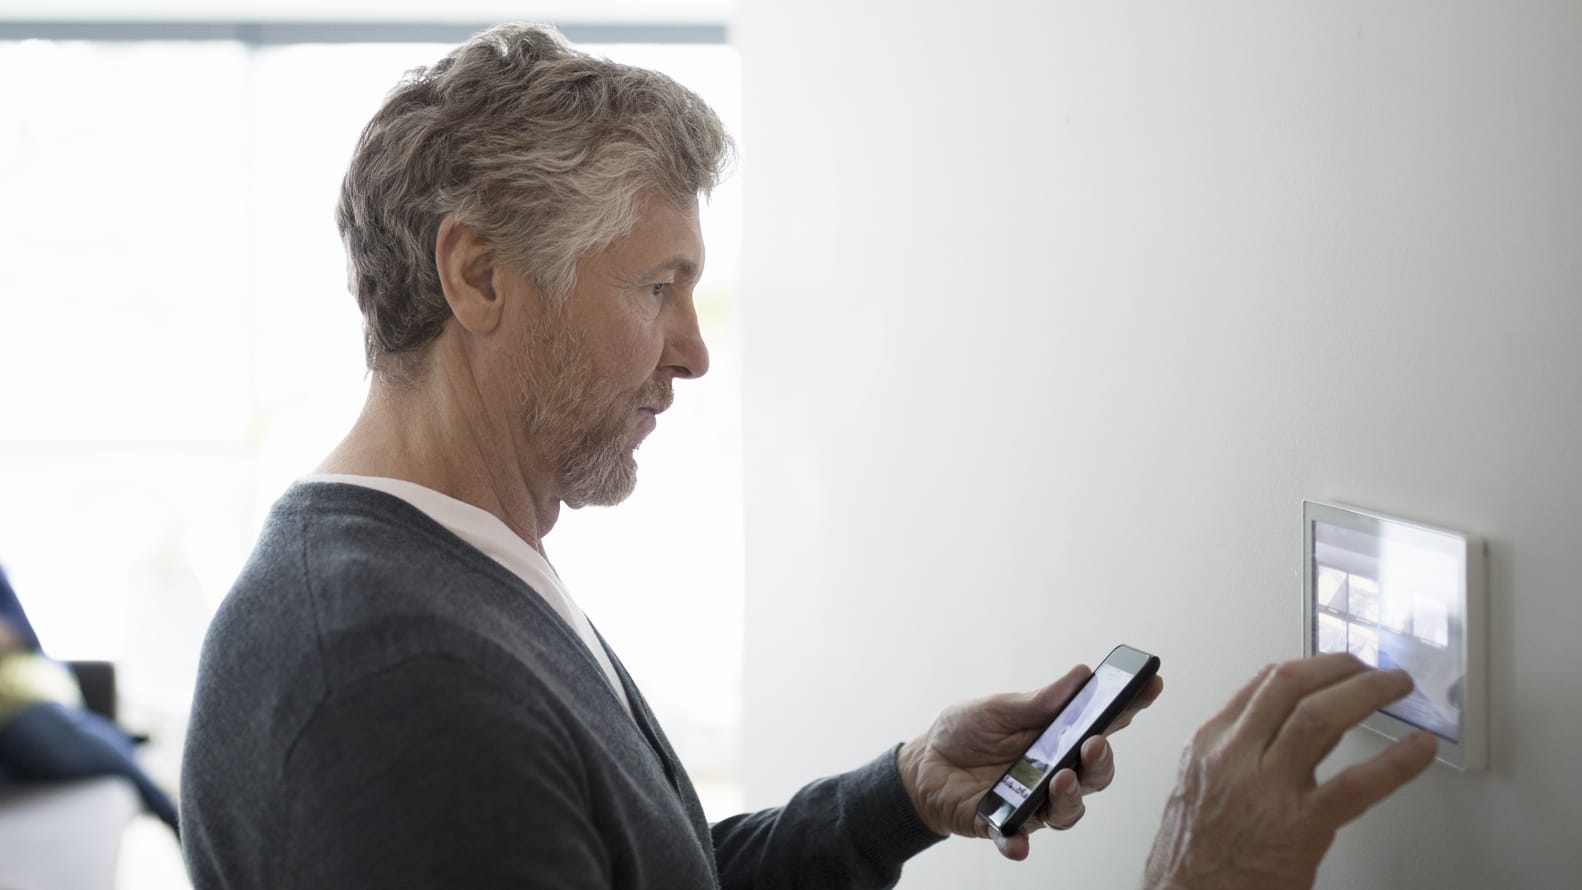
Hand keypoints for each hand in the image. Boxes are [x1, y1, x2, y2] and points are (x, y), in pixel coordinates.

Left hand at [898, 664, 1163, 860]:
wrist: (923, 765)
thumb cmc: (965, 732)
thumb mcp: (996, 709)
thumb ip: (1036, 702)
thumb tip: (1081, 676)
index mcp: (1057, 737)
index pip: (1102, 725)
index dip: (1129, 708)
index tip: (1149, 687)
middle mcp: (1055, 772)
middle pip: (1095, 774)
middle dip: (1101, 761)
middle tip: (1092, 743)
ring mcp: (1033, 802)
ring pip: (1068, 811)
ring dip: (1069, 798)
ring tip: (1060, 779)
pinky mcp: (1005, 825)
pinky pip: (1017, 840)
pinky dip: (1017, 843)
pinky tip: (1017, 843)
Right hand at [1143, 653, 1437, 889]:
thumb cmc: (1194, 857)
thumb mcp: (1200, 789)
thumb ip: (1241, 756)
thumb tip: (1294, 733)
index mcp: (1209, 745)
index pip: (1262, 683)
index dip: (1308, 666)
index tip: (1333, 665)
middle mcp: (1235, 757)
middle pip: (1290, 685)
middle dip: (1338, 666)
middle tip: (1369, 667)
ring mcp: (1267, 790)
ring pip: (1320, 717)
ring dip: (1366, 692)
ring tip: (1395, 687)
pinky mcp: (1300, 827)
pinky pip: (1356, 785)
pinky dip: (1396, 762)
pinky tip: (1419, 749)